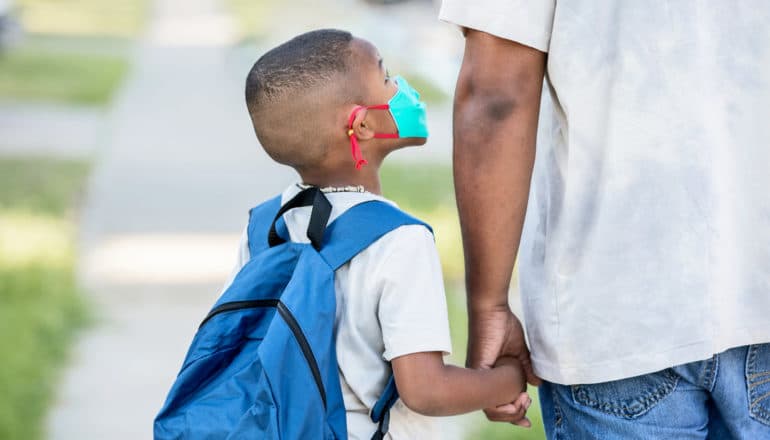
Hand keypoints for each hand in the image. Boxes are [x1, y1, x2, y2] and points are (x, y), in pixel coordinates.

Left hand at [468, 307, 541, 424]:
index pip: (499, 405)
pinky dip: (504, 401)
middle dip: (514, 415)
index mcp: (490, 376)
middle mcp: (481, 380)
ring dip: (511, 410)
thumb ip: (527, 367)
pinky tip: (519, 396)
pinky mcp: (479, 367)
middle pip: (494, 412)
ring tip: (525, 399)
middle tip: (528, 403)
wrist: (492, 308)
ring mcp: (478, 375)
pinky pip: (487, 395)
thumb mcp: (519, 351)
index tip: (528, 421)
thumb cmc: (502, 324)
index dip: (514, 415)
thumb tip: (536, 384)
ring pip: (489, 408)